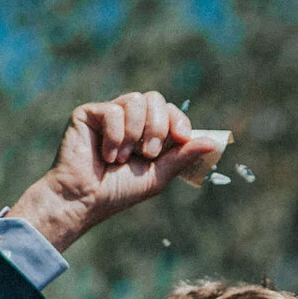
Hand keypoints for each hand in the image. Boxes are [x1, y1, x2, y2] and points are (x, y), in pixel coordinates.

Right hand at [4, 91, 217, 252]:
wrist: (84, 199)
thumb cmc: (118, 191)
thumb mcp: (158, 175)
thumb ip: (182, 156)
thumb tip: (213, 142)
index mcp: (147, 131)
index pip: (169, 111)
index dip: (179, 120)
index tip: (182, 137)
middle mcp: (129, 119)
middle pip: (154, 98)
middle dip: (158, 126)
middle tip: (149, 153)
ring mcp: (108, 114)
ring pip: (135, 100)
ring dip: (135, 132)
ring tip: (124, 158)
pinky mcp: (88, 113)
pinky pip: (112, 110)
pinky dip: (115, 136)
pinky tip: (107, 156)